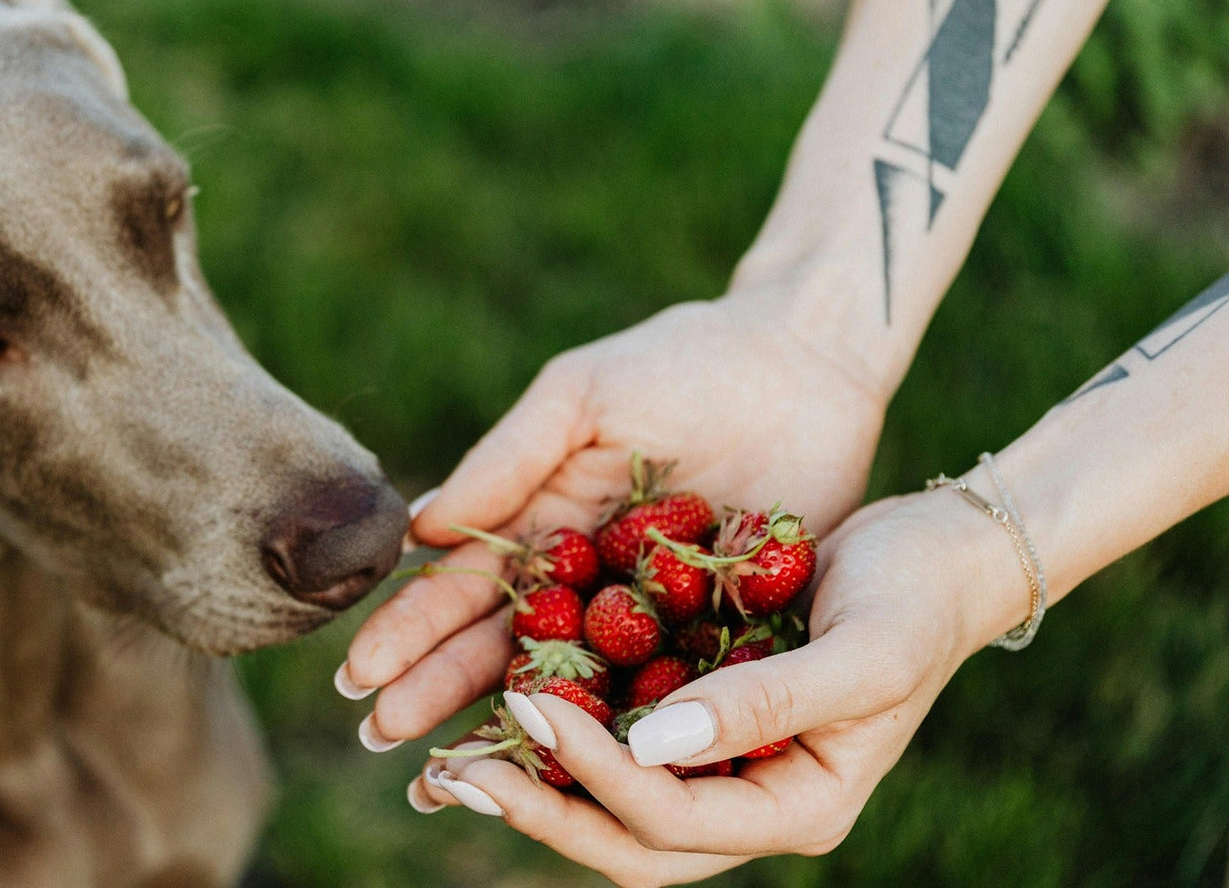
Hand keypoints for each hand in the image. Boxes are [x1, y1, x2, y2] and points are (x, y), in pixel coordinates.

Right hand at [341, 292, 887, 747]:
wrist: (807, 361)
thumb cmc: (684, 361)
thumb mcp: (582, 396)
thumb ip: (507, 459)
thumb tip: (417, 529)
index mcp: (540, 526)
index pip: (461, 589)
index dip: (409, 633)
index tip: (359, 677)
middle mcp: (584, 584)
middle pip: (500, 650)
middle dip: (436, 693)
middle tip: (380, 740)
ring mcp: (649, 618)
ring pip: (572, 689)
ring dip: (515, 732)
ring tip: (454, 777)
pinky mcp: (721, 637)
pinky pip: (668, 692)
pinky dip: (627, 733)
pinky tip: (583, 774)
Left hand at [419, 490, 1022, 885]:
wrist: (940, 551)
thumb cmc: (917, 598)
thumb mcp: (863, 654)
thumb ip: (765, 704)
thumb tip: (650, 746)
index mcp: (794, 807)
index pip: (670, 821)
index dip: (592, 777)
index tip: (529, 708)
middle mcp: (747, 799)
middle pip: (624, 837)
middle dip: (537, 810)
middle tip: (449, 773)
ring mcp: (717, 762)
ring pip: (608, 799)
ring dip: (531, 782)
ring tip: (446, 756)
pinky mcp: (692, 713)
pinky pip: (612, 736)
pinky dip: (557, 728)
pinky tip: (496, 696)